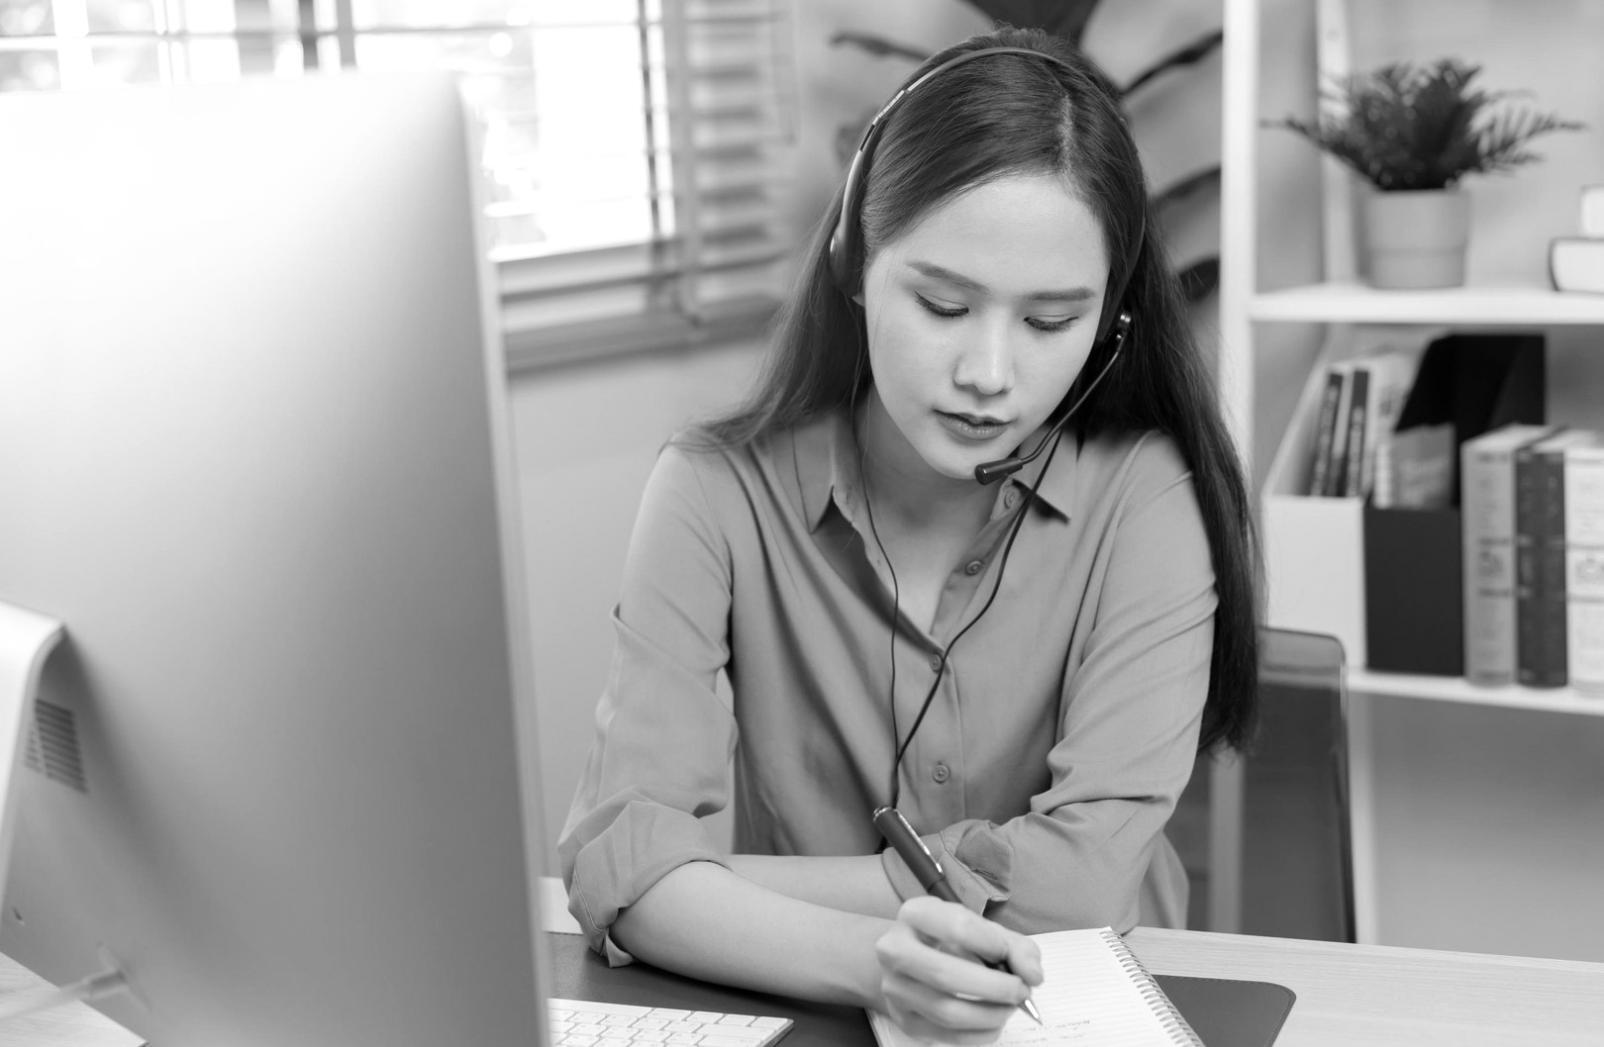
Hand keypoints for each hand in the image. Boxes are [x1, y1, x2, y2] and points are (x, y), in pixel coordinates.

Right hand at [873, 896, 1042, 1044]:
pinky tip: (994, 1020)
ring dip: (991, 1014)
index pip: (957, 927)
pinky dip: (982, 1033)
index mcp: (915, 914)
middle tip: (1021, 990)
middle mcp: (894, 949)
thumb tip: (1032, 975)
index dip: (993, 943)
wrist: (907, 961)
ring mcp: (895, 988)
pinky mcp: (905, 1020)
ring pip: (947, 1011)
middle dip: (995, 987)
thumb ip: (1015, 946)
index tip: (1008, 954)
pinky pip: (949, 1036)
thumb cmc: (951, 941)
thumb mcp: (982, 929)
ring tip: (1010, 1006)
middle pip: (945, 975)